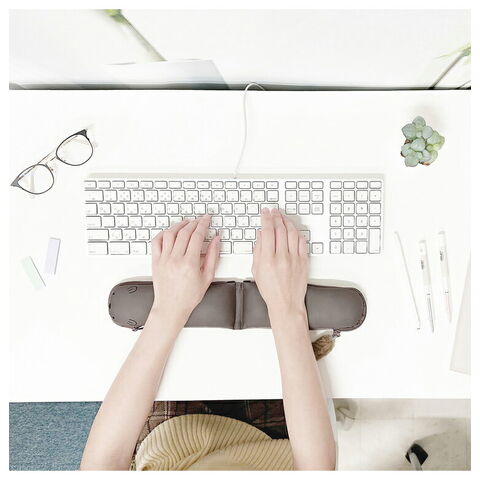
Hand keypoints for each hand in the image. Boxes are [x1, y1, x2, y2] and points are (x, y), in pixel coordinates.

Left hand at [149, 215, 219, 329]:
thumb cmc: (189, 296)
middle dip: (194, 223)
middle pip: (184, 232)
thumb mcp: (207, 277)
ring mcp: (164, 259)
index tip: (207, 220)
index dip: (203, 224)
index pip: (197, 236)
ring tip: (186, 224)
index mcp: (189, 263)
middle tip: (199, 221)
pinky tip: (170, 232)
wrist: (171, 307)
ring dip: (179, 225)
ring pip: (170, 233)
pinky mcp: (155, 261)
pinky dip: (163, 233)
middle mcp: (175, 259)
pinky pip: (156, 241)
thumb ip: (212, 256)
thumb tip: (216, 241)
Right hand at [252, 208, 308, 326]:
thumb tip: (260, 235)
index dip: (266, 219)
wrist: (286, 303)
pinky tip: (293, 229)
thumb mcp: (256, 270)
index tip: (264, 213)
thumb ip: (257, 250)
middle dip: (275, 217)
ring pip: (292, 233)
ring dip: (286, 221)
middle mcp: (282, 258)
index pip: (267, 232)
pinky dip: (297, 232)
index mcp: (268, 260)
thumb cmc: (270, 290)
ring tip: (282, 216)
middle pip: (280, 229)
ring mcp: (294, 259)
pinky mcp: (304, 261)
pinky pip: (302, 242)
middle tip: (273, 211)